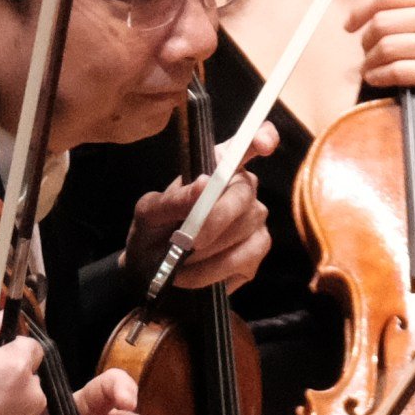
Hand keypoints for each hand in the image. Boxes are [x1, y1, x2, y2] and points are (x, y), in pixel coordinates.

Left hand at [128, 128, 274, 295]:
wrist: (149, 272)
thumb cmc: (153, 231)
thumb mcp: (149, 213)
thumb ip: (173, 199)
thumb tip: (204, 184)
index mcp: (218, 169)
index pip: (248, 144)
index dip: (261, 138)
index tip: (264, 145)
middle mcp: (244, 190)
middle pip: (244, 196)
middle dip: (215, 219)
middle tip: (187, 242)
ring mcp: (256, 221)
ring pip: (245, 231)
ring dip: (208, 252)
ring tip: (180, 264)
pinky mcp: (257, 252)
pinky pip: (245, 259)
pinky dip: (213, 272)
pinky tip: (193, 275)